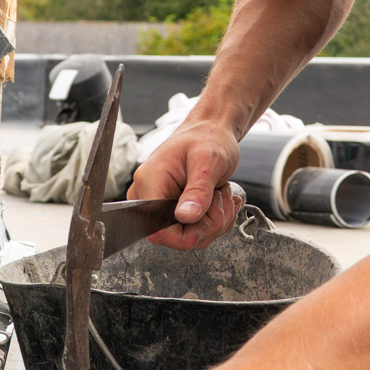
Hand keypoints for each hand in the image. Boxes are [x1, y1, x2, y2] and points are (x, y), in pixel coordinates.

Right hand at [130, 116, 241, 249]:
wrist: (211, 132)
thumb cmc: (207, 138)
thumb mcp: (208, 161)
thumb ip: (198, 190)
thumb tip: (186, 217)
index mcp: (149, 182)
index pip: (157, 231)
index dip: (186, 233)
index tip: (207, 215)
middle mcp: (150, 198)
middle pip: (177, 238)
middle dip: (208, 223)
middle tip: (219, 196)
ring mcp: (161, 207)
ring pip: (191, 237)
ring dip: (216, 220)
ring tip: (220, 193)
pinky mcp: (174, 212)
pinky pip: (197, 232)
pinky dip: (216, 220)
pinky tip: (220, 199)